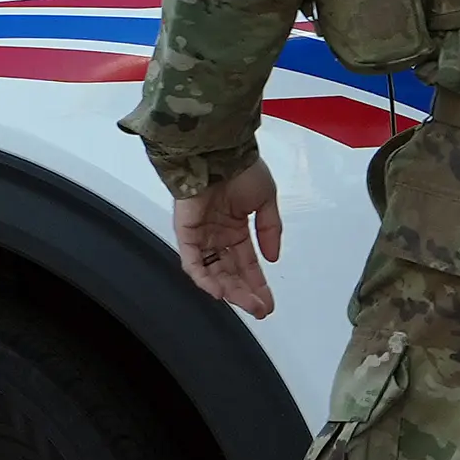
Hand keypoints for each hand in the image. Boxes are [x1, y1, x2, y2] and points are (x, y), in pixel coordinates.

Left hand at [173, 157, 283, 317]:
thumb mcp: (267, 200)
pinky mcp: (187, 233)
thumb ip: (270, 230)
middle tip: (260, 309)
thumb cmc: (241, 167)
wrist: (220, 151)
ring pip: (213, 273)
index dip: (258, 284)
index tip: (268, 302)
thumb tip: (273, 256)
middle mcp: (217, 234)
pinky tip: (221, 292)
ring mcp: (201, 235)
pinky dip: (205, 279)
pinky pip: (193, 263)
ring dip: (231, 291)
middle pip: (231, 273)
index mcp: (235, 227)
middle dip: (246, 293)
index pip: (246, 263)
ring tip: (248, 304)